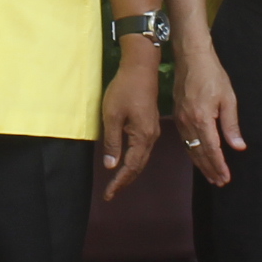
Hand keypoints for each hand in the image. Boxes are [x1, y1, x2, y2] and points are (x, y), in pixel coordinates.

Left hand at [98, 50, 161, 200]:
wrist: (141, 68)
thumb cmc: (124, 89)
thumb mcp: (112, 115)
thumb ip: (112, 142)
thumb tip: (111, 166)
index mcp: (142, 137)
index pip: (130, 167)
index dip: (119, 182)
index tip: (108, 194)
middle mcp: (151, 137)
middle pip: (139, 166)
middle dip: (125, 181)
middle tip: (111, 193)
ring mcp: (152, 131)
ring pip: (142, 159)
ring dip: (129, 172)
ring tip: (117, 182)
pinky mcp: (150, 124)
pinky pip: (142, 149)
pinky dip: (134, 160)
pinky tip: (126, 162)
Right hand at [173, 36, 244, 188]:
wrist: (191, 57)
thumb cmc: (212, 75)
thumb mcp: (228, 99)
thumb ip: (231, 125)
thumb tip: (238, 146)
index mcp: (202, 119)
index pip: (212, 150)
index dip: (219, 166)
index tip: (226, 178)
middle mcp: (188, 123)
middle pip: (199, 153)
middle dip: (210, 169)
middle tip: (219, 182)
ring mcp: (180, 120)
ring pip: (190, 149)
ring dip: (201, 164)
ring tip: (210, 176)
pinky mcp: (177, 116)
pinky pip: (184, 140)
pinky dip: (192, 152)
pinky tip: (197, 157)